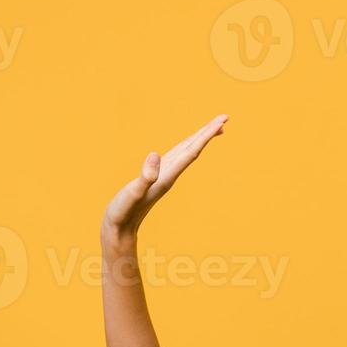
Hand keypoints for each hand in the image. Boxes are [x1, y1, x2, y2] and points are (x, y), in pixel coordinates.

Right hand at [101, 114, 226, 242]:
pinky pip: (176, 157)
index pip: (192, 151)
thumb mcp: (132, 194)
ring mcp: (163, 175)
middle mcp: (170, 174)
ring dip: (200, 139)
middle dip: (209, 133)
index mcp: (167, 176)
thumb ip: (145, 177)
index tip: (222, 122)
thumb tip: (155, 155)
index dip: (206, 135)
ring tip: (215, 128)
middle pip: (194, 149)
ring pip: (186, 152)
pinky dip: (185, 147)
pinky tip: (187, 146)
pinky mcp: (156, 177)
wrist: (120, 230)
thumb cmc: (124, 212)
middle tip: (225, 117)